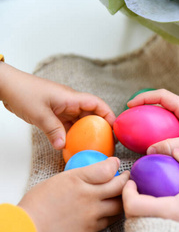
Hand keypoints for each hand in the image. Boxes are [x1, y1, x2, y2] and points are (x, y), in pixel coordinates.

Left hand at [0, 62, 114, 149]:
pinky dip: (72, 134)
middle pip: (92, 114)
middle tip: (106, 142)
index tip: (115, 129)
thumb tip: (63, 146)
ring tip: (92, 146)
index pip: (97, 104)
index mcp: (71, 97)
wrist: (6, 85)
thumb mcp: (39, 113)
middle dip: (101, 127)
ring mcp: (62, 108)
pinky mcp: (54, 113)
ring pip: (80, 121)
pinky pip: (68, 125)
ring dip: (86, 132)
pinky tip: (73, 145)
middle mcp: (70, 102)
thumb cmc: (23, 92)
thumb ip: (53, 130)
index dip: (108, 115)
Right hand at [18, 157, 128, 231]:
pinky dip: (114, 212)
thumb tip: (102, 167)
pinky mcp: (92, 229)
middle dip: (127, 180)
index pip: (107, 169)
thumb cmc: (39, 202)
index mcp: (77, 180)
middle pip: (119, 187)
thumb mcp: (59, 179)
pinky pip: (111, 219)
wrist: (29, 231)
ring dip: (124, 197)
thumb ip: (82, 173)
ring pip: (119, 204)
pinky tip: (112, 208)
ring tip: (123, 193)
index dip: (115, 164)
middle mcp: (88, 196)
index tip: (116, 164)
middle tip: (128, 177)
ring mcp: (92, 214)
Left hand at [122, 149, 178, 231]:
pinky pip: (145, 228)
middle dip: (128, 199)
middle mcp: (158, 226)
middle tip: (136, 186)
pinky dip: (143, 217)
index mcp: (165, 211)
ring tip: (144, 195)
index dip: (126, 192)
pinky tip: (154, 206)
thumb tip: (174, 151)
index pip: (132, 205)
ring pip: (135, 224)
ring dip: (135, 209)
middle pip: (129, 216)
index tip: (133, 182)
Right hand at [127, 89, 178, 165]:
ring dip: (153, 120)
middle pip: (162, 104)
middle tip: (131, 118)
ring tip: (139, 131)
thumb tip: (148, 150)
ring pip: (166, 117)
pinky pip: (172, 128)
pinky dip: (161, 131)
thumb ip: (171, 147)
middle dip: (145, 107)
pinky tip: (156, 144)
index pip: (162, 96)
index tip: (130, 105)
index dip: (144, 97)